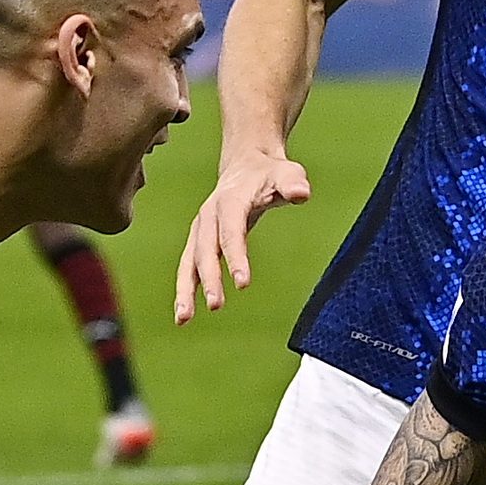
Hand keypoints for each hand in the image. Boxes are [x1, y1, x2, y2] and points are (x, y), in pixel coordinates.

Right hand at [174, 150, 311, 322]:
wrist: (246, 165)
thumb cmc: (269, 173)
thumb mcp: (287, 172)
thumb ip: (293, 183)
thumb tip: (301, 193)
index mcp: (230, 200)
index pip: (231, 231)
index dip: (236, 257)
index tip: (242, 284)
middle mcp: (209, 215)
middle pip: (206, 249)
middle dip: (209, 277)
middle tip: (216, 304)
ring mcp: (201, 229)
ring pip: (189, 261)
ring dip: (185, 290)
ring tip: (184, 319)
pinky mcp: (199, 241)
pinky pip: (189, 267)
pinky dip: (185, 290)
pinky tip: (184, 316)